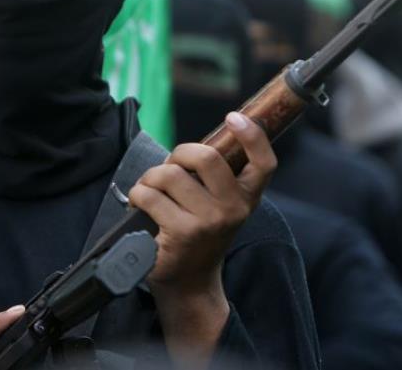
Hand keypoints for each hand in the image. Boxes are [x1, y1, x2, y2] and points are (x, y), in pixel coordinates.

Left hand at [128, 112, 275, 366]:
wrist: (188, 283)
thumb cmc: (198, 233)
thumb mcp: (219, 205)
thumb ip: (215, 177)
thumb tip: (192, 147)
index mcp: (246, 198)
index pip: (264, 163)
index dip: (252, 136)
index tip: (234, 118)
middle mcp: (233, 210)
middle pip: (205, 156)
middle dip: (178, 154)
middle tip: (170, 169)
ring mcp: (207, 223)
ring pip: (168, 174)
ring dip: (150, 179)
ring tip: (151, 193)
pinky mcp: (180, 234)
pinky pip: (147, 195)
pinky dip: (137, 196)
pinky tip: (141, 209)